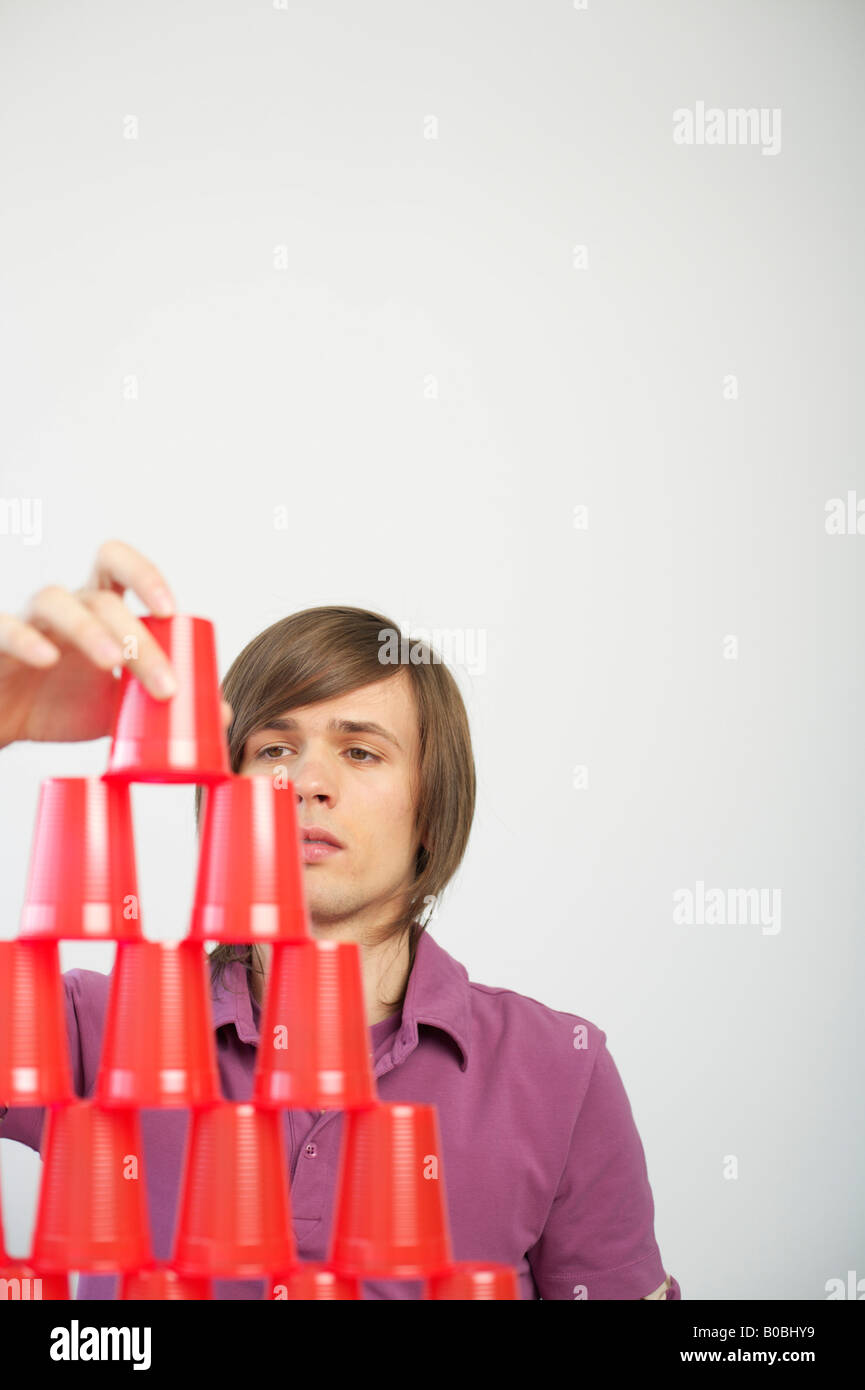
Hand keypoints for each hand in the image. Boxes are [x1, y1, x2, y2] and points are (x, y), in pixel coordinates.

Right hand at [0, 539, 232, 747]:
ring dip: (91, 631)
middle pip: (104, 598)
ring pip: (58, 601)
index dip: (146, 576)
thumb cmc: (58, 704)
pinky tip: (47, 660)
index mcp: (98, 611)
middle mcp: (66, 607)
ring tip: (112, 664)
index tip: (171, 610)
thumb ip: (160, 704)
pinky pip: (8, 628)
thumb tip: (222, 713)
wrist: (5, 723)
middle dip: (139, 637)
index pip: (119, 567)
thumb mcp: (116, 707)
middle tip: (164, 684)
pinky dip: (28, 640)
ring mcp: (29, 621)